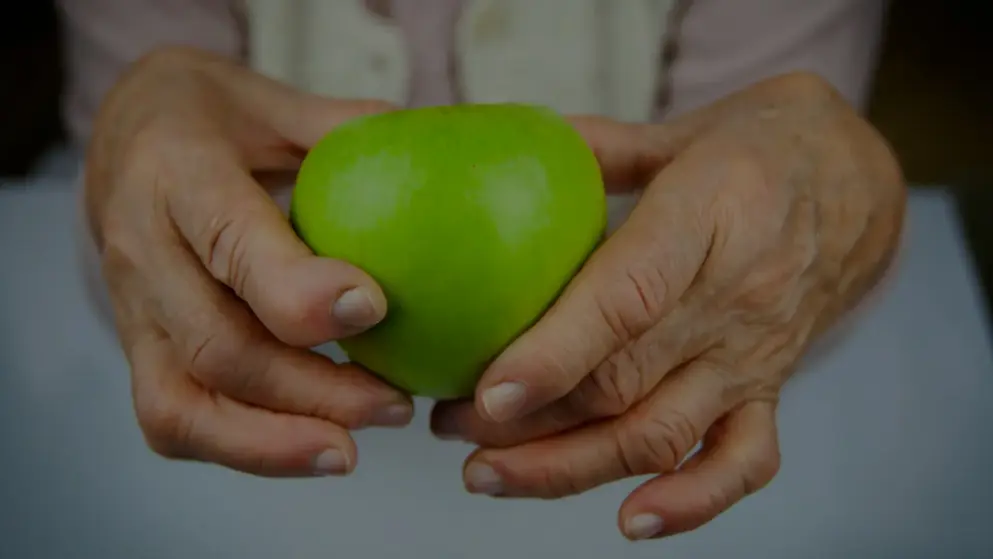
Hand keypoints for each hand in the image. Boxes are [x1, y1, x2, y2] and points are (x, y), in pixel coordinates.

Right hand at [86, 47, 412, 476]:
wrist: (121, 137)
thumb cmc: (210, 117)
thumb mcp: (273, 99)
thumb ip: (347, 129)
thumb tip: (439, 157)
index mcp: (177, 171)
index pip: (230, 240)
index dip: (297, 289)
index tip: (373, 308)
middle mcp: (142, 247)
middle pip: (217, 344)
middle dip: (312, 389)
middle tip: (394, 404)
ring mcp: (132, 308)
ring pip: (183, 402)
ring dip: (275, 441)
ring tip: (354, 449)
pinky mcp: (138, 348)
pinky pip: (173, 419)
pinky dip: (242, 448)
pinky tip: (313, 447)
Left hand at [431, 73, 905, 538]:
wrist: (856, 182)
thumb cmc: (761, 148)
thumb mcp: (681, 129)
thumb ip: (596, 148)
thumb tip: (507, 159)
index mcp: (711, 216)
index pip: (629, 298)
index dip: (557, 352)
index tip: (488, 392)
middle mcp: (737, 298)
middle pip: (626, 384)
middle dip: (528, 423)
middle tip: (449, 424)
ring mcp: (755, 354)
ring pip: (663, 435)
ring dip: (570, 468)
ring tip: (489, 473)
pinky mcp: (771, 389)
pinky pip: (742, 463)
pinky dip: (691, 504)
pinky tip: (629, 522)